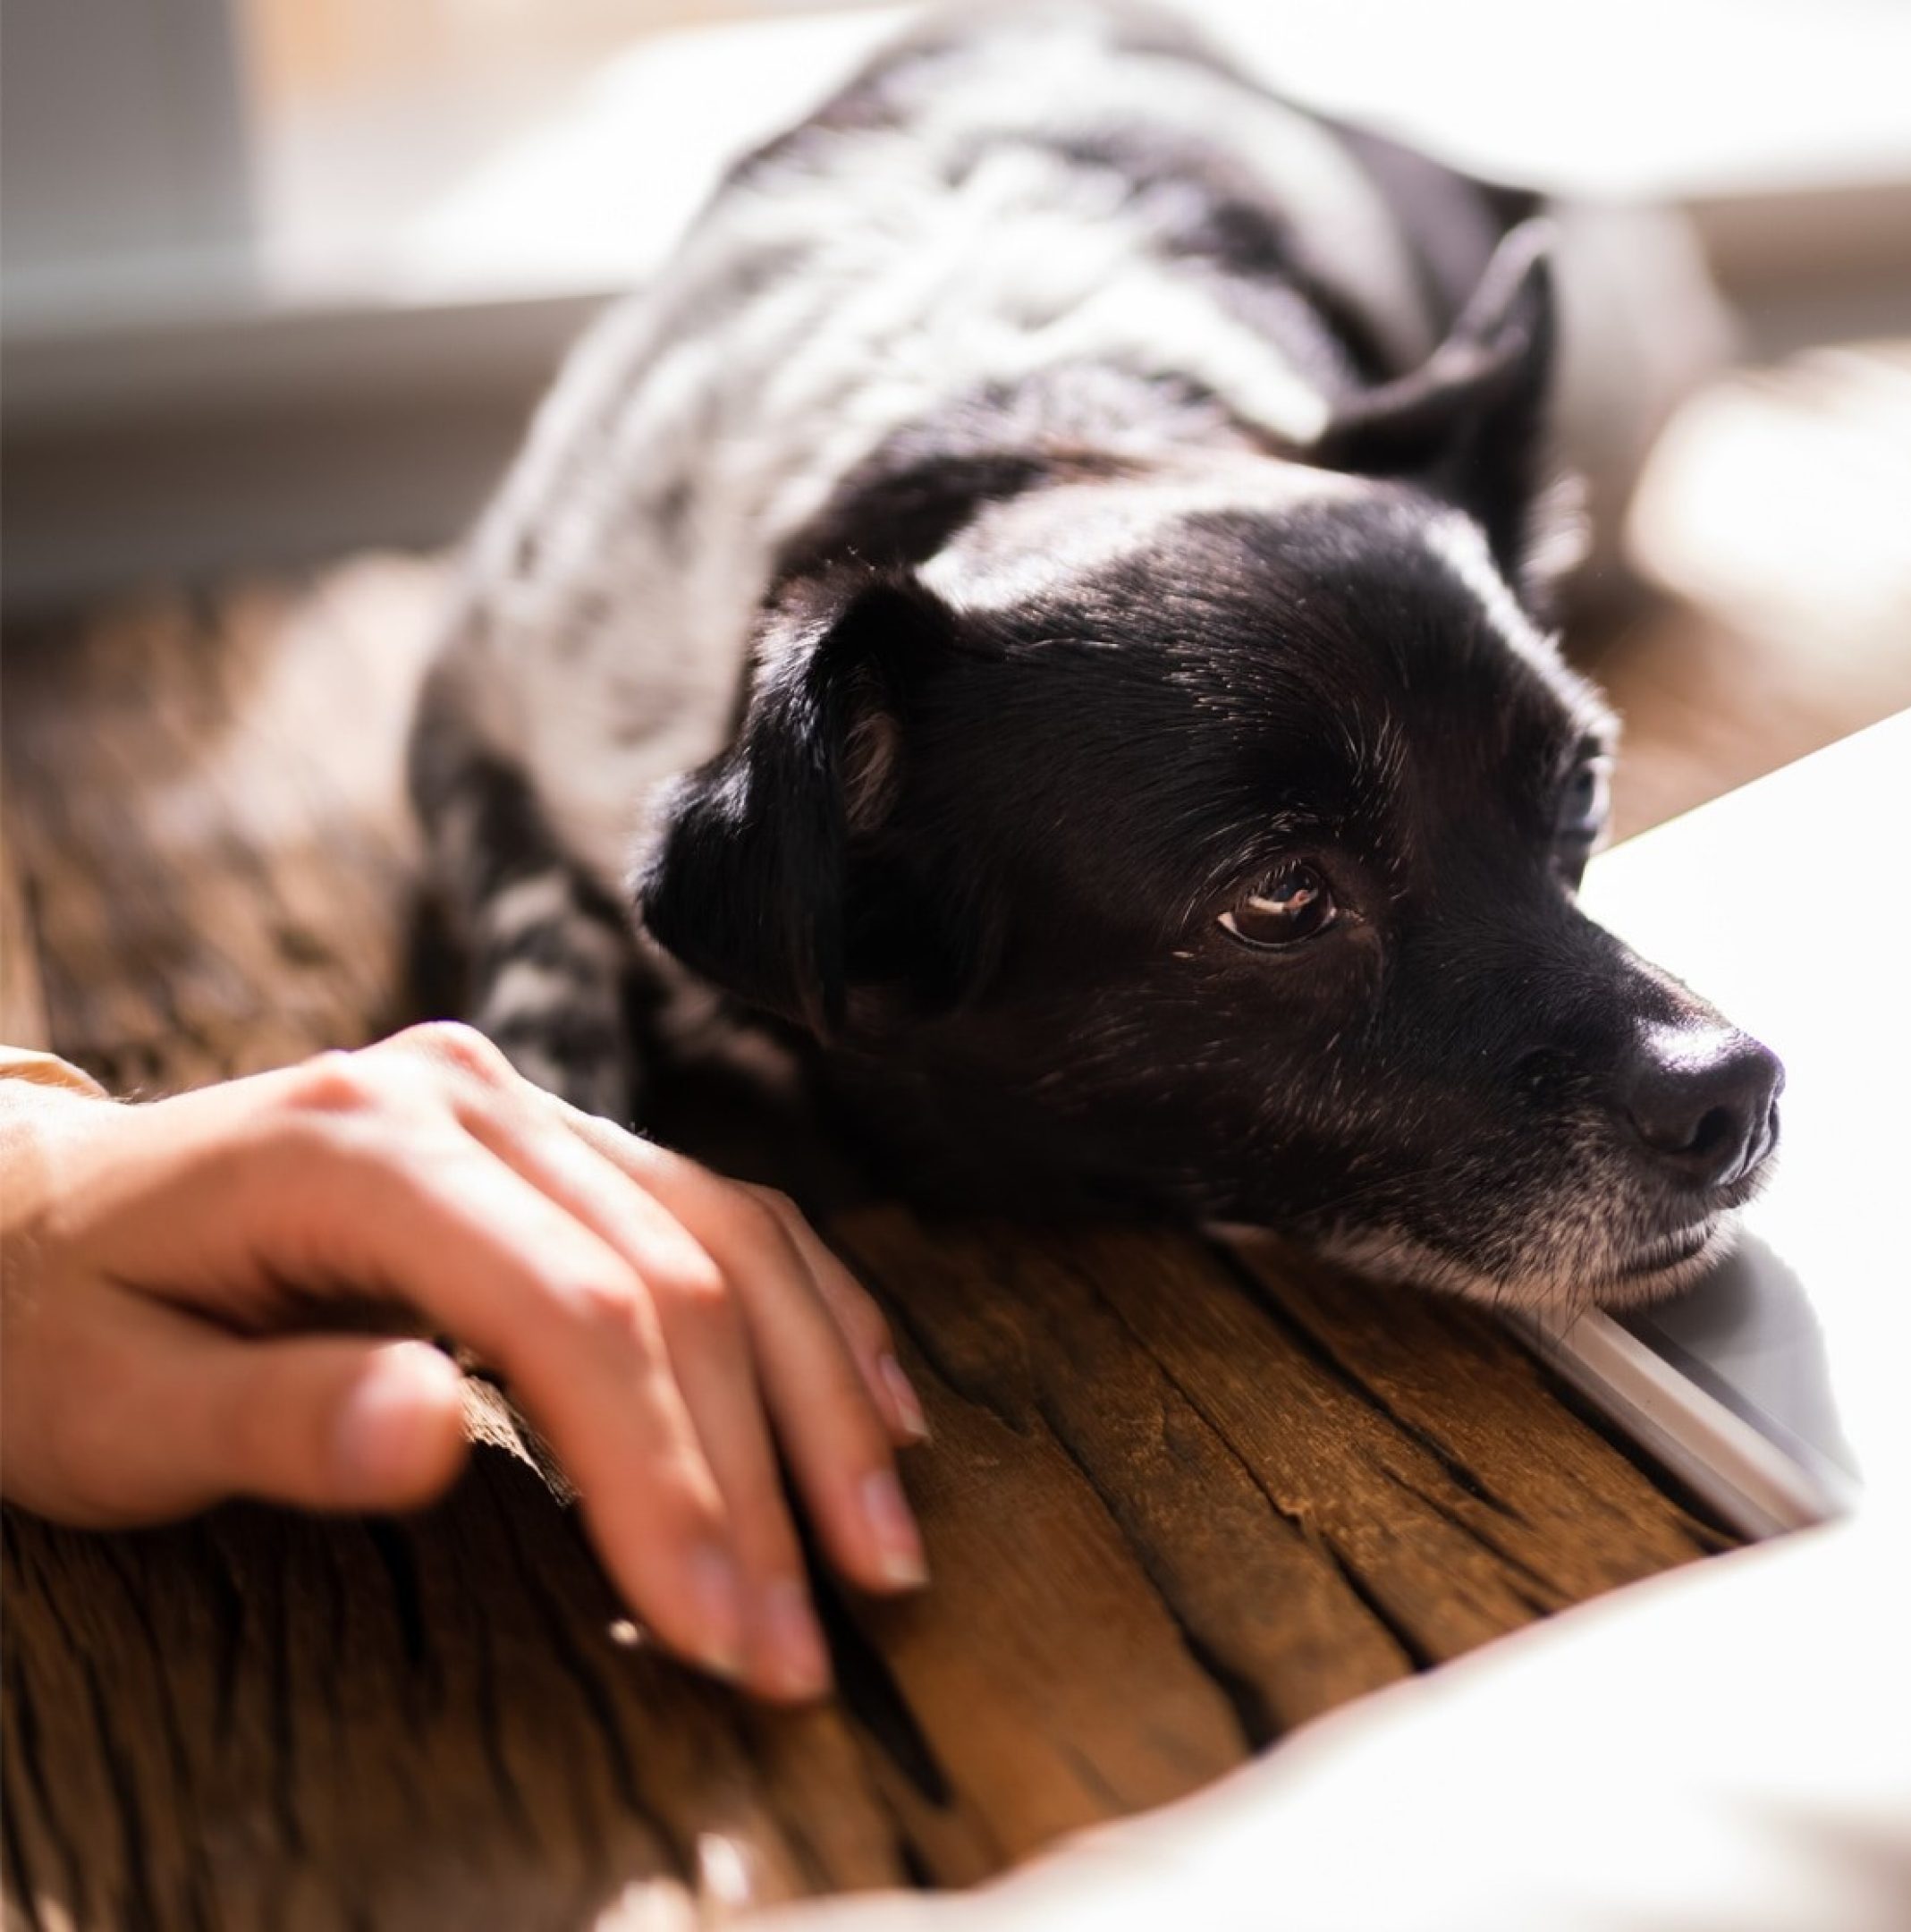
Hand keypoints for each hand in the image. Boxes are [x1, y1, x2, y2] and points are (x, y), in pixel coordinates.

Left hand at [0, 1022, 931, 1700]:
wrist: (8, 1218)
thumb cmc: (42, 1336)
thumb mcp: (103, 1412)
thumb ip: (271, 1424)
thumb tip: (437, 1437)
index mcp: (359, 1149)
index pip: (578, 1317)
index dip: (672, 1480)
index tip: (723, 1634)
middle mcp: (467, 1097)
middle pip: (680, 1280)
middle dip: (765, 1478)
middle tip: (806, 1648)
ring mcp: (521, 1105)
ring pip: (733, 1238)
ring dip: (821, 1403)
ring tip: (876, 1552)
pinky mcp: (555, 1138)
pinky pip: (722, 1213)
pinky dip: (813, 1317)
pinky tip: (876, 1414)